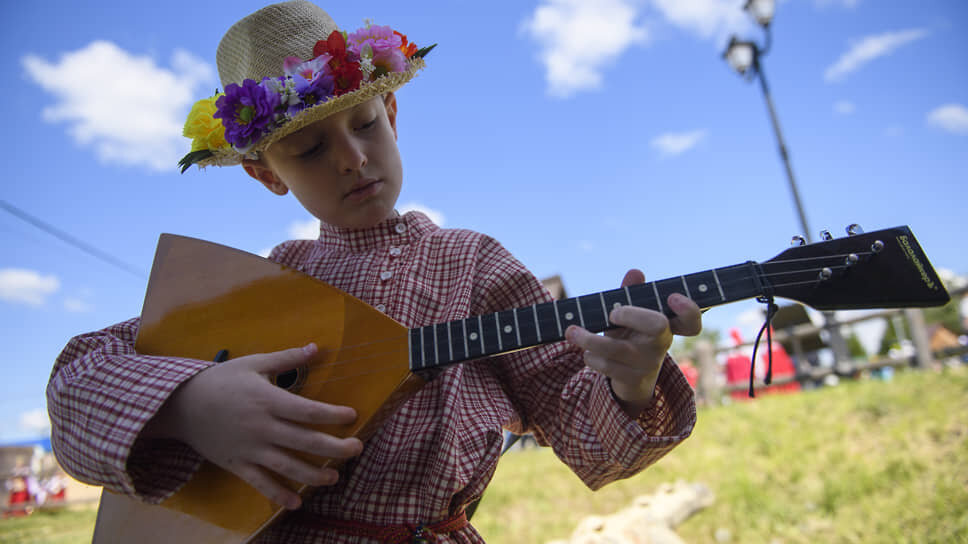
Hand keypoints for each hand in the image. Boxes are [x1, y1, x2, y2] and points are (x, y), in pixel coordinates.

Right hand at [142, 343, 361, 509]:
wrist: (181, 405)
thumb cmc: (221, 380)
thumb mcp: (254, 363)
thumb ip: (287, 358)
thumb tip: (317, 347)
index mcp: (268, 400)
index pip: (308, 410)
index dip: (333, 414)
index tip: (354, 415)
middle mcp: (262, 427)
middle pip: (304, 440)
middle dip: (334, 447)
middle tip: (357, 448)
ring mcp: (250, 449)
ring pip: (287, 466)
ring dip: (313, 474)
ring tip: (334, 477)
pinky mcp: (237, 464)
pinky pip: (260, 482)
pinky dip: (278, 495)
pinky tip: (296, 503)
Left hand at [564, 269, 701, 415]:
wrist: (628, 378)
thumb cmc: (630, 336)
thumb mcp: (629, 315)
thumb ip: (630, 293)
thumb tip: (635, 272)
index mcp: (666, 326)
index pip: (690, 321)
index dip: (689, 309)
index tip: (672, 296)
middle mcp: (661, 343)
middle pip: (657, 325)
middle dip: (631, 314)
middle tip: (612, 313)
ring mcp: (648, 363)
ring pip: (618, 349)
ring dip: (590, 339)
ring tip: (572, 332)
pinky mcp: (632, 379)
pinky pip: (607, 366)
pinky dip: (591, 357)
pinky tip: (587, 352)